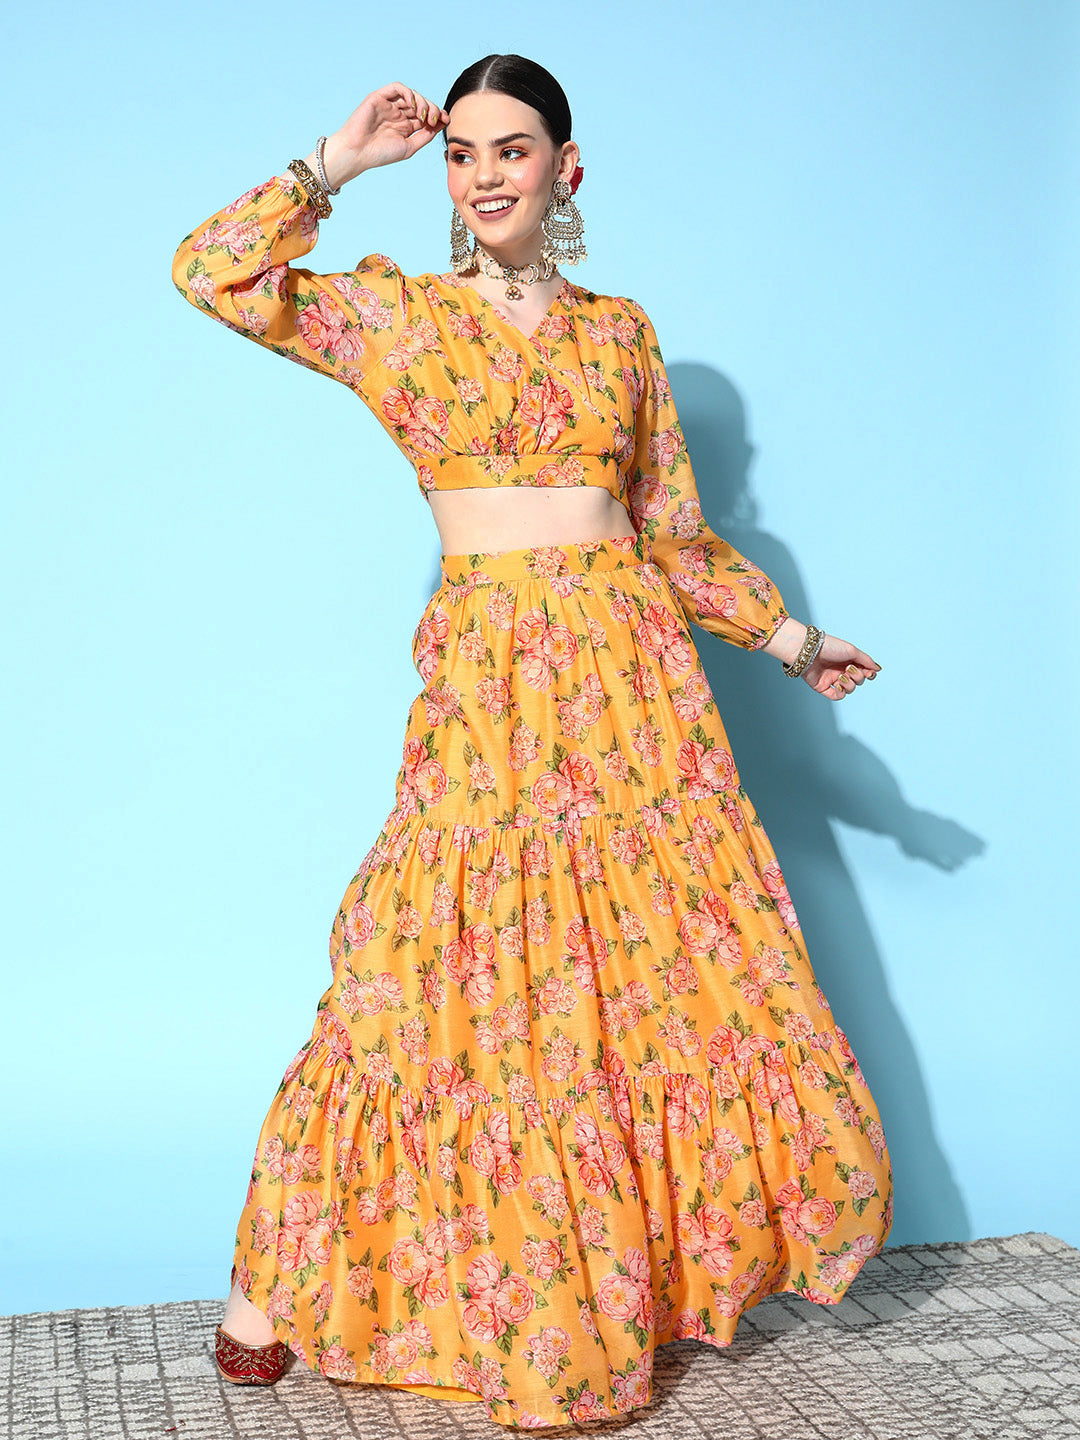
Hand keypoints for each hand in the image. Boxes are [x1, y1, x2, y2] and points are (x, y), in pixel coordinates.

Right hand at [332, 82, 448, 178]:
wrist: (358, 153)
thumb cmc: (380, 154)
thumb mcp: (409, 147)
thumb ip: (424, 136)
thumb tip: (441, 124)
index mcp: (405, 126)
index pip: (426, 115)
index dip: (438, 115)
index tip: (447, 120)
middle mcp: (398, 114)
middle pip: (421, 104)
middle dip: (432, 109)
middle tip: (433, 121)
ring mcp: (389, 105)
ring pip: (412, 95)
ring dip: (422, 103)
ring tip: (423, 117)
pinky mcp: (379, 97)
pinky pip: (397, 88)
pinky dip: (408, 93)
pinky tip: (413, 105)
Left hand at [802, 633, 880, 700]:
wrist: (808, 651)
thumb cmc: (830, 647)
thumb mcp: (852, 651)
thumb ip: (866, 661)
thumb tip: (878, 669)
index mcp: (849, 660)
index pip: (865, 671)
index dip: (869, 674)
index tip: (869, 672)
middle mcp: (842, 670)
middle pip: (859, 681)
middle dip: (857, 677)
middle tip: (848, 669)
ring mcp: (832, 679)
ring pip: (850, 689)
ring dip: (850, 684)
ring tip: (841, 676)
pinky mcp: (823, 687)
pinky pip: (837, 696)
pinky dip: (841, 693)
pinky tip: (839, 685)